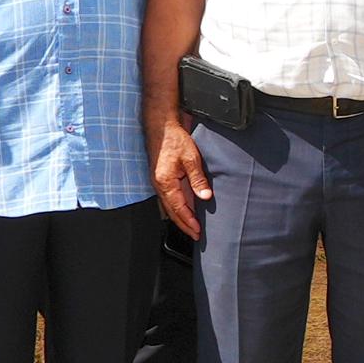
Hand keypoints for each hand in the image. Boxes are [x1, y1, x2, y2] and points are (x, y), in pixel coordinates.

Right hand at [152, 116, 209, 237]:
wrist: (161, 127)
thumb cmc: (174, 140)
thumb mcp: (191, 158)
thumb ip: (197, 179)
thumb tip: (205, 197)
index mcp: (165, 182)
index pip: (178, 208)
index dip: (188, 221)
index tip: (197, 231)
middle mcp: (159, 185)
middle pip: (171, 211)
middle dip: (183, 224)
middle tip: (195, 235)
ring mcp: (158, 182)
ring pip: (169, 206)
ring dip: (180, 218)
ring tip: (191, 227)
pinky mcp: (161, 178)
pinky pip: (168, 198)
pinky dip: (176, 208)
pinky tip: (184, 210)